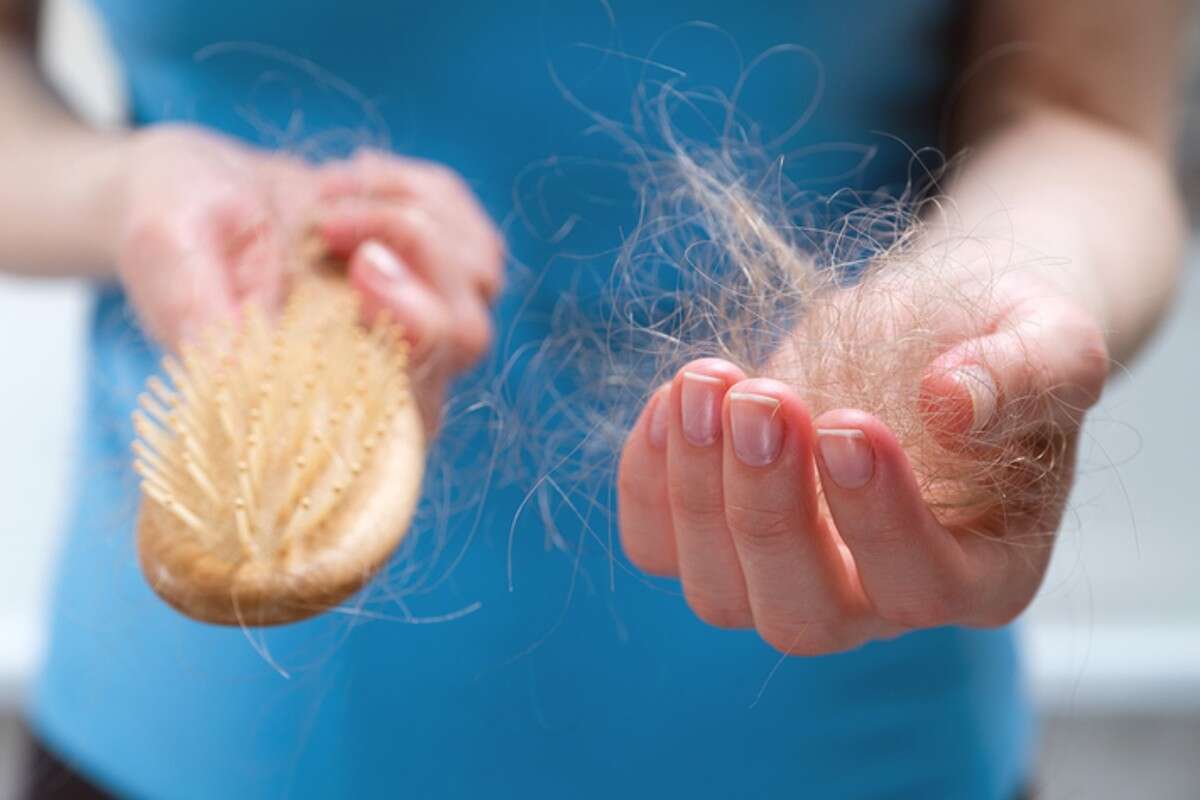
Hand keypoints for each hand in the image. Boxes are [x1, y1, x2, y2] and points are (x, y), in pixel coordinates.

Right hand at [113, 125, 503, 428]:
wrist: (197, 187)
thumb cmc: (175, 226)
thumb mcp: (164, 253)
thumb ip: (194, 312)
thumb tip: (236, 370)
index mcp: (322, 403)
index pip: (408, 412)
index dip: (409, 345)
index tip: (361, 272)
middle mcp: (388, 376)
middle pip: (464, 339)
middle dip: (414, 260)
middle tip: (331, 221)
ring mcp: (426, 323)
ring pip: (477, 280)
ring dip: (404, 216)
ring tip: (323, 199)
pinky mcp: (444, 273)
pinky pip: (474, 233)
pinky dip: (419, 191)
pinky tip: (351, 184)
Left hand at [616, 268, 1108, 654]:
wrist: (930, 329)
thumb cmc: (998, 342)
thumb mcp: (1049, 338)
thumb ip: (1024, 373)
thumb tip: (949, 404)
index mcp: (980, 573)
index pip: (923, 587)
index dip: (878, 519)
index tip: (846, 424)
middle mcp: (877, 602)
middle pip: (804, 616)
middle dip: (768, 513)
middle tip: (762, 398)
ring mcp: (788, 578)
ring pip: (718, 593)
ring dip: (695, 490)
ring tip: (708, 380)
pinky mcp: (719, 540)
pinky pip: (658, 546)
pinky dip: (646, 480)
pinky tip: (673, 397)